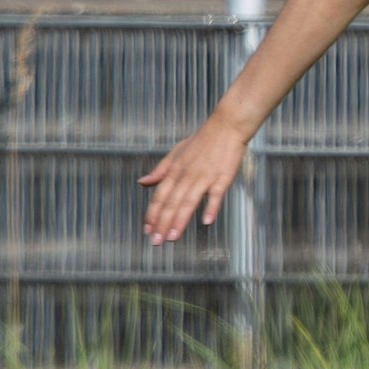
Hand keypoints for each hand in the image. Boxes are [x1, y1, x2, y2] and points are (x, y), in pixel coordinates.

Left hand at [138, 120, 249, 244]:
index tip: (147, 231)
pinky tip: (206, 221)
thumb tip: (142, 182)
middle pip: (172, 202)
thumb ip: (160, 170)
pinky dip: (211, 207)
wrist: (226, 126)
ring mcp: (205, 176)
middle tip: (156, 242)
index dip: (152, 214)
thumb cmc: (202, 140)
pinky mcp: (223, 176)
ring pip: (189, 201)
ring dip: (180, 220)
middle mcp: (187, 175)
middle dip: (163, 223)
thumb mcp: (176, 153)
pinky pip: (216, 194)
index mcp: (175, 170)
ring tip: (173, 237)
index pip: (160, 196)